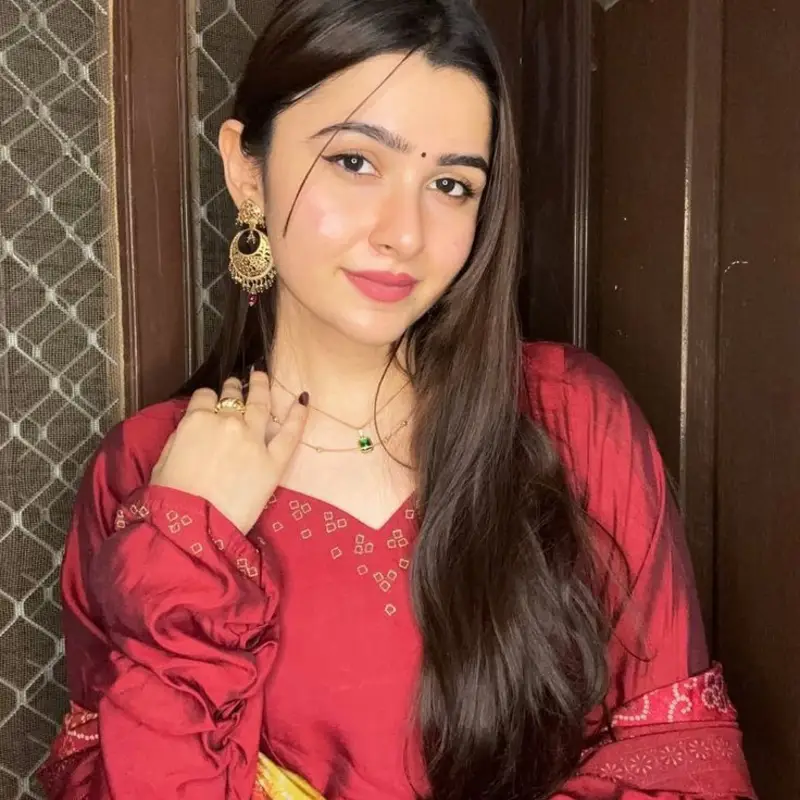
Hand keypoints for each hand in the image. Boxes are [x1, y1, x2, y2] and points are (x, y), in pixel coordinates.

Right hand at [150, 371, 307, 532]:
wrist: (194, 527)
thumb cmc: (172, 498)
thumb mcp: (165, 459)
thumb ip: (182, 435)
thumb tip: (193, 425)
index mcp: (197, 421)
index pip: (204, 397)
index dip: (208, 398)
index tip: (211, 401)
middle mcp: (228, 423)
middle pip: (234, 397)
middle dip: (235, 388)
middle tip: (239, 383)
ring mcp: (253, 440)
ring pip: (261, 404)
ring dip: (262, 388)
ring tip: (262, 377)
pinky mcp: (273, 461)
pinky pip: (290, 433)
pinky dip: (298, 415)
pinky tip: (302, 400)